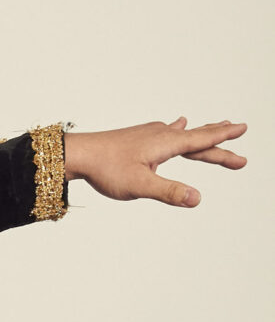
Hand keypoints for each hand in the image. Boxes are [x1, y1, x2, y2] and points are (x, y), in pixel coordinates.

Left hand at [65, 117, 247, 208]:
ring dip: (203, 133)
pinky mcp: (139, 138)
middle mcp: (161, 134)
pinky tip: (178, 123)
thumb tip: (197, 199)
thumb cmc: (106, 169)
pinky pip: (167, 132)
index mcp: (166, 143)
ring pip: (183, 134)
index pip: (202, 140)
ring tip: (220, 127)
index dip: (223, 137)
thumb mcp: (140, 185)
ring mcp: (150, 134)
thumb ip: (169, 192)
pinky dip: (179, 129)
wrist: (78, 154)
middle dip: (219, 142)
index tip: (242, 128)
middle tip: (240, 142)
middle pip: (197, 139)